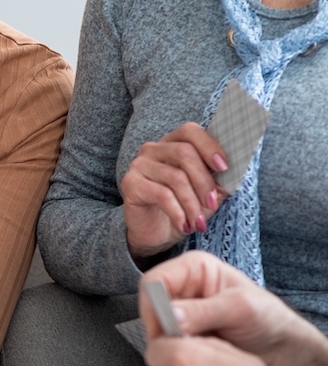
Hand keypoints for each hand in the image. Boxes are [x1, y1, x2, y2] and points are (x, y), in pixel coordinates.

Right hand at [121, 123, 228, 257]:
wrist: (155, 234)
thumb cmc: (183, 209)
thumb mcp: (206, 194)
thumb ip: (218, 180)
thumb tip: (233, 174)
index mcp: (173, 143)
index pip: (190, 131)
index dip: (209, 146)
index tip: (224, 167)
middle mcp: (153, 149)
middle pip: (184, 153)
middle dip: (204, 181)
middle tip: (213, 203)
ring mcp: (139, 165)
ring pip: (175, 177)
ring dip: (193, 203)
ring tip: (199, 222)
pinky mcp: (130, 184)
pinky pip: (161, 194)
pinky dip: (178, 212)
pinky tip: (184, 226)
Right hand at [142, 251, 327, 365]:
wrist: (282, 348)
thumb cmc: (269, 320)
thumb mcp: (241, 309)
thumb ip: (204, 311)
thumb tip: (170, 315)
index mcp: (194, 268)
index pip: (154, 281)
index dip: (154, 307)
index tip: (166, 332)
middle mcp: (183, 286)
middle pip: (150, 304)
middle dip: (162, 328)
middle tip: (180, 347)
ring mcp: (181, 310)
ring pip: (155, 326)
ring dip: (169, 342)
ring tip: (195, 351)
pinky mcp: (182, 332)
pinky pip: (165, 341)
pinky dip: (175, 351)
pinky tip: (195, 356)